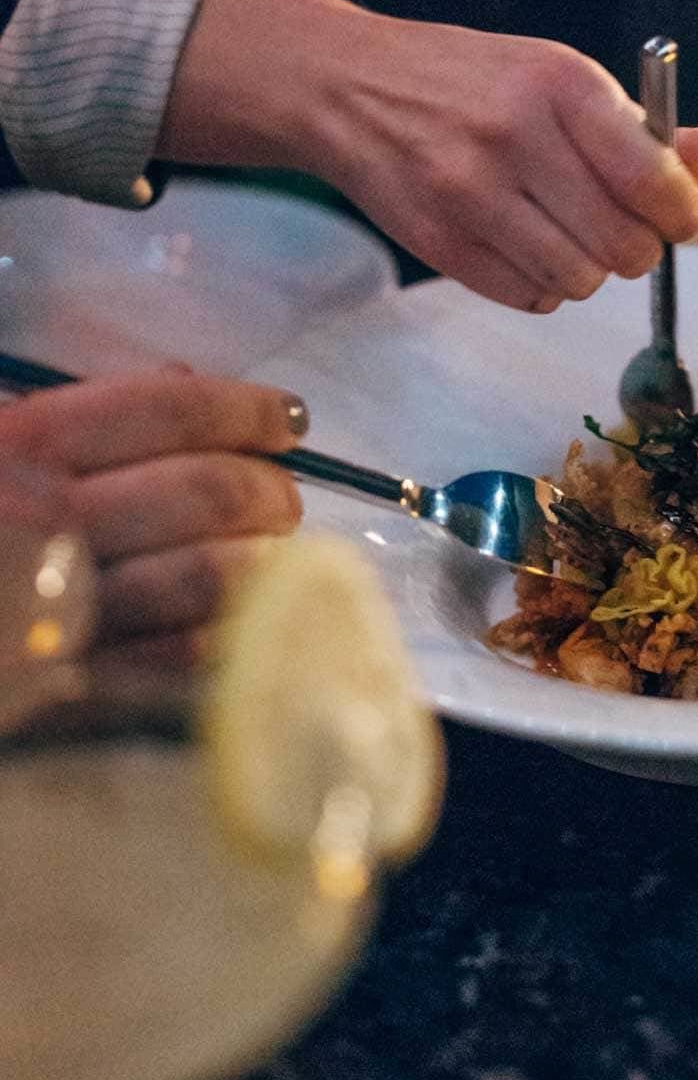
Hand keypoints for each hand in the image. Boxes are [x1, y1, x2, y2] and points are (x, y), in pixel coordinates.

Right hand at [0, 370, 306, 665]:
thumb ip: (67, 411)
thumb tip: (185, 384)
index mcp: (16, 448)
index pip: (168, 410)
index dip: (245, 409)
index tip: (289, 417)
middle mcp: (44, 525)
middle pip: (206, 493)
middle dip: (268, 490)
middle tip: (284, 495)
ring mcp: (58, 614)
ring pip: (208, 578)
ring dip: (263, 563)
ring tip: (273, 554)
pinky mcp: (67, 694)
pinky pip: (179, 660)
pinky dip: (226, 635)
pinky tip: (242, 622)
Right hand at [161, 0, 697, 311]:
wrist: (349, 88)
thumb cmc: (473, 83)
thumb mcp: (558, 78)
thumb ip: (642, 128)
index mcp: (560, 83)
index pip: (652, 178)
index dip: (681, 213)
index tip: (678, 218)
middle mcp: (515, 136)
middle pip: (623, 245)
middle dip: (636, 251)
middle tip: (621, 234)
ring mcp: (470, 193)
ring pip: (579, 281)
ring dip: (587, 272)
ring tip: (565, 236)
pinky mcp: (438, 242)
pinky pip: (529, 299)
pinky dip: (542, 287)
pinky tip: (523, 247)